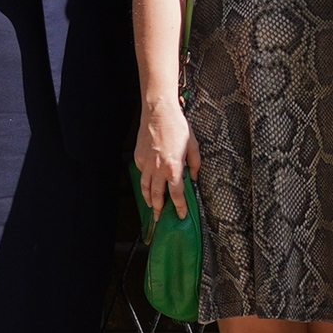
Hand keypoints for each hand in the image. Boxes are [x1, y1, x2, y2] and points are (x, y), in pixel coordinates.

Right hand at [133, 96, 199, 218]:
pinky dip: (144, 180)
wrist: (159, 113)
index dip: (179, 206)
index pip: (176, 194)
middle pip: (157, 195)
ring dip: (148, 199)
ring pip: (145, 187)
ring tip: (151, 206)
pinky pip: (141, 173)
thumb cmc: (177, 127)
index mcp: (174, 168)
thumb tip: (194, 178)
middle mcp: (158, 169)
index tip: (181, 215)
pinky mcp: (138, 158)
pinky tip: (148, 183)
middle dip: (159, 209)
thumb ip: (195, 164)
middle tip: (159, 218)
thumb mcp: (193, 146)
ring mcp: (146, 164)